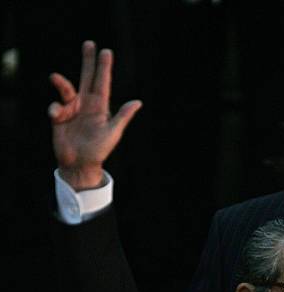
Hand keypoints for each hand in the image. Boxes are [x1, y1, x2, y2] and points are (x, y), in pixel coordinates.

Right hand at [49, 40, 141, 189]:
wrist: (80, 165)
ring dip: (61, 82)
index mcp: (100, 107)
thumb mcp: (112, 133)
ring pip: (66, 89)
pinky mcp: (59, 118)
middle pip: (86, 78)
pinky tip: (56, 116)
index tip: (106, 51)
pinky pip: (55, 107)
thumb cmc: (99, 151)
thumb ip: (122, 116)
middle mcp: (86, 105)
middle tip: (89, 44)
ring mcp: (72, 110)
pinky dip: (54, 109)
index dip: (104, 68)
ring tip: (55, 78)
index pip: (102, 83)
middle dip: (88, 61)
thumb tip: (138, 102)